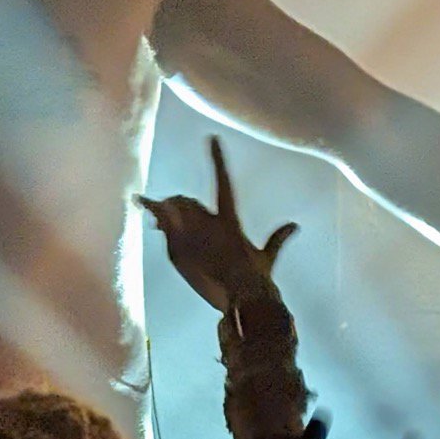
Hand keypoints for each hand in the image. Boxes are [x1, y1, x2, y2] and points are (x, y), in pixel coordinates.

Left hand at [138, 136, 298, 313]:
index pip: (224, 181)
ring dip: (164, 208)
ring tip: (151, 207)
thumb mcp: (267, 257)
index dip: (217, 158)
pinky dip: (155, 217)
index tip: (212, 139)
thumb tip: (295, 225)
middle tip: (172, 207)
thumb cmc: (257, 279)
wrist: (240, 299)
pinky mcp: (176, 251)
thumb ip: (278, 239)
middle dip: (180, 204)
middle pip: (187, 202)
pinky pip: (163, 227)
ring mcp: (191, 237)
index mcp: (230, 219)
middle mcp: (209, 223)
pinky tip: (144, 207)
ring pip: (171, 211)